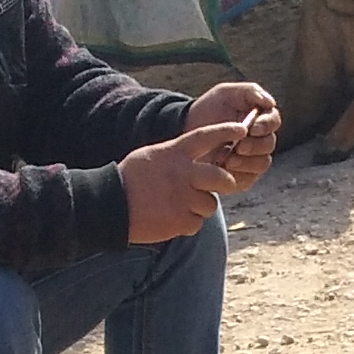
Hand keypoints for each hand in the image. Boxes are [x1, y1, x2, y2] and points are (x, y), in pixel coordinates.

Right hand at [118, 129, 237, 243]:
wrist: (110, 204)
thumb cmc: (130, 178)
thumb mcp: (152, 156)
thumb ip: (177, 155)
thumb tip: (197, 159)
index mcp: (175, 152)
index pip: (207, 136)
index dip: (227, 131)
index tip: (243, 129)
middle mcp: (184, 173)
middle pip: (222, 177)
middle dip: (226, 183)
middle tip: (222, 186)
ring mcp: (184, 198)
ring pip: (210, 204)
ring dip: (200, 206)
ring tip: (177, 205)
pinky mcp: (182, 220)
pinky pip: (197, 223)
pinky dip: (187, 224)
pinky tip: (169, 218)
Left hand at [184, 80, 280, 194]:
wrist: (187, 129)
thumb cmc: (209, 109)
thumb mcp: (225, 93)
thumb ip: (249, 92)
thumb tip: (270, 102)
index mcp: (260, 118)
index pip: (273, 121)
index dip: (266, 125)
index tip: (252, 128)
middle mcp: (260, 140)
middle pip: (270, 144)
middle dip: (256, 146)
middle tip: (239, 146)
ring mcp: (252, 159)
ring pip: (262, 164)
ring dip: (247, 162)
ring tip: (227, 160)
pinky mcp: (242, 176)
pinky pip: (249, 179)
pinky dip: (238, 175)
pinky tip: (224, 170)